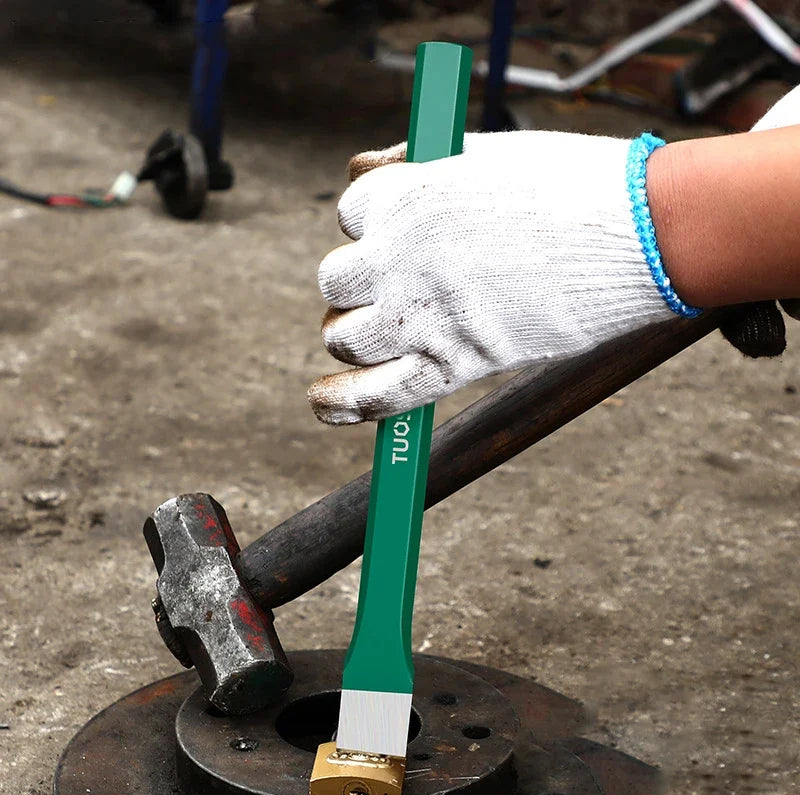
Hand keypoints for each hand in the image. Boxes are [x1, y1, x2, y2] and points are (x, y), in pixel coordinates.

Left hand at [309, 130, 676, 423]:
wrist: (639, 233)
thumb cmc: (569, 186)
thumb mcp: (481, 153)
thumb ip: (411, 164)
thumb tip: (357, 170)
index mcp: (406, 194)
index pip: (349, 213)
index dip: (372, 225)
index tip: (398, 233)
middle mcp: (401, 256)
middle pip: (334, 281)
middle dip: (356, 285)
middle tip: (392, 288)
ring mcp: (424, 315)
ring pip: (343, 338)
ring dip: (354, 337)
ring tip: (383, 332)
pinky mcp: (455, 363)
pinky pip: (378, 394)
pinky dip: (343, 405)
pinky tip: (323, 406)